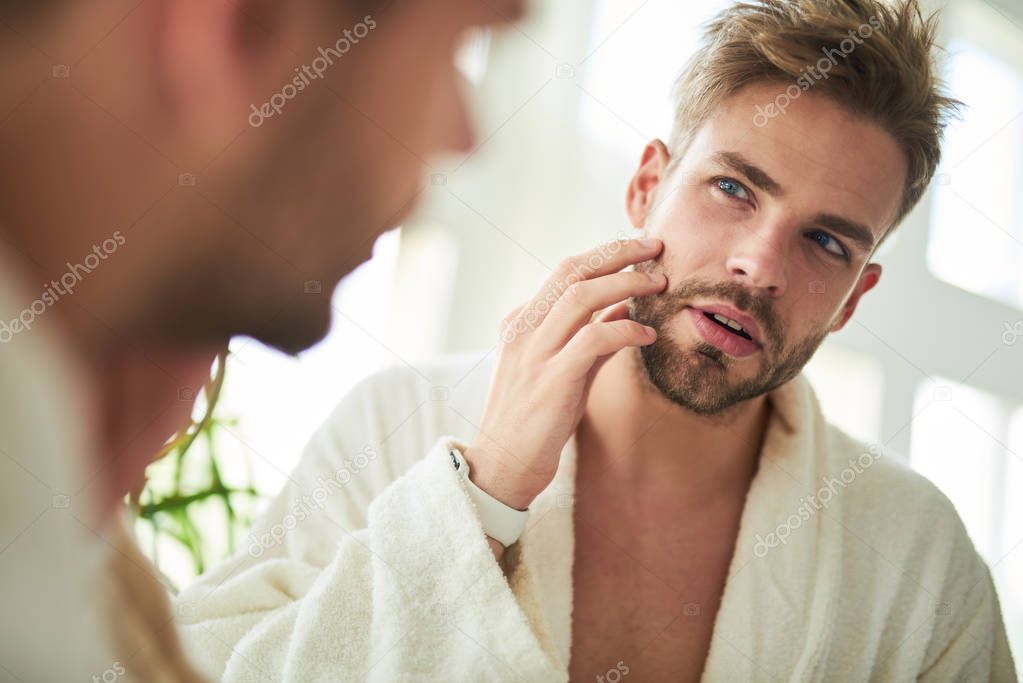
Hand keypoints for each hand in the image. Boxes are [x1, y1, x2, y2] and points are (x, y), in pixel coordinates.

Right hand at [464, 238, 665, 510]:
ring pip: (580, 296)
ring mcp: (534, 353)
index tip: (640, 249)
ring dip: (625, 282)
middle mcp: (523, 329)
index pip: (565, 271)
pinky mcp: (551, 380)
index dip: (605, 254)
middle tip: (656, 245)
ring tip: (659, 282)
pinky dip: (625, 329)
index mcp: (521, 322)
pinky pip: (593, 339)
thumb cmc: (536, 419)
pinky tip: (648, 333)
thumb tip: (624, 305)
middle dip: (617, 252)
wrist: (504, 465)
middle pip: (571, 271)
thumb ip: (591, 334)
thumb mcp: (564, 367)